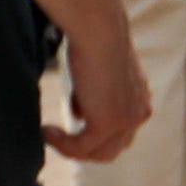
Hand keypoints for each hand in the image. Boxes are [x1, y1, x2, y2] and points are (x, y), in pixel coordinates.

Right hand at [48, 18, 151, 163]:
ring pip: (98, 154)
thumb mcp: (97, 72)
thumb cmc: (95, 39)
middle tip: (58, 136)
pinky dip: (61, 144)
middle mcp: (140, 113)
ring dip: (71, 149)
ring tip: (48, 134)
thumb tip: (78, 115)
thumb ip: (92, 95)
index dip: (96, 133)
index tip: (69, 122)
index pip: (121, 132)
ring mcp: (126, 121)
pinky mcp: (107, 124)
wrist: (100, 31)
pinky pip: (81, 148)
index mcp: (140, 99)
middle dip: (86, 147)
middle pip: (112, 149)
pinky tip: (45, 132)